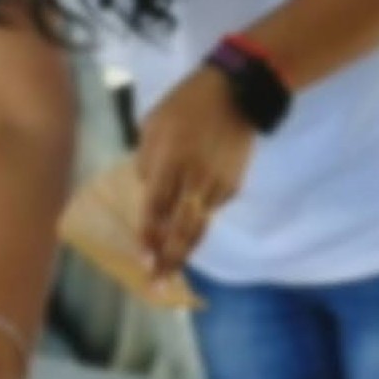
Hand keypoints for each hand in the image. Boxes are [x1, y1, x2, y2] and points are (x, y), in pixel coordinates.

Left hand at [136, 68, 257, 278]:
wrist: (236, 95)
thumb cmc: (186, 104)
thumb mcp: (153, 124)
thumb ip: (147, 160)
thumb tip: (149, 190)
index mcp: (170, 161)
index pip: (156, 209)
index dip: (148, 236)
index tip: (142, 259)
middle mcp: (194, 180)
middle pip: (181, 231)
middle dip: (169, 260)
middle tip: (158, 283)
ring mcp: (217, 187)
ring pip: (198, 227)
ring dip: (184, 251)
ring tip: (173, 269)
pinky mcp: (232, 187)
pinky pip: (210, 208)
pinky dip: (198, 217)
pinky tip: (190, 216)